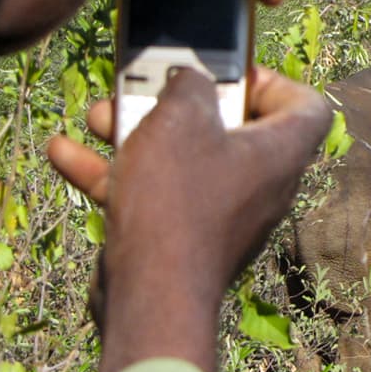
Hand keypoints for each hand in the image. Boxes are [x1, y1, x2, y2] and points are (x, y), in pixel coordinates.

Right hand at [48, 67, 330, 371]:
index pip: (306, 107)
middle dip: (179, 103)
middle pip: (230, 128)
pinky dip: (114, 173)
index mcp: (281, 153)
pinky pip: (154, 194)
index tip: (230, 75)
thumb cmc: (178, 198)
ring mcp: (222, 215)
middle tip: (144, 89)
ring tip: (96, 116)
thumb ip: (190, 84)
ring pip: (184, 159)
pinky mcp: (183, 239)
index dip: (275, 81)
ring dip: (137, 132)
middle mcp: (261, 184)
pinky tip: (64, 153)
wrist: (152, 296)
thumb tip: (191, 81)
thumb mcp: (181, 116)